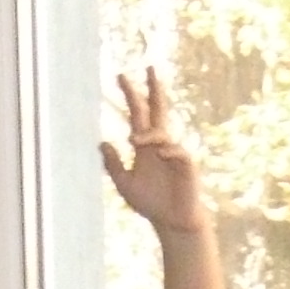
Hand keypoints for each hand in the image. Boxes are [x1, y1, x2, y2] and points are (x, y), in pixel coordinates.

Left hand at [96, 68, 211, 233]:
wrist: (172, 222)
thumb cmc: (151, 204)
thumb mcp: (124, 184)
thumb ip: (113, 165)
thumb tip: (102, 143)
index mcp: (145, 146)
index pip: (138, 114)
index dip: (131, 94)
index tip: (121, 75)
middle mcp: (160, 144)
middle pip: (158, 110)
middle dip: (153, 89)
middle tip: (149, 66)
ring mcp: (174, 152)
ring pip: (161, 132)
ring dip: (147, 134)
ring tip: (135, 141)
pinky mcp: (187, 164)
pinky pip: (176, 150)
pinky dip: (166, 149)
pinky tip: (159, 154)